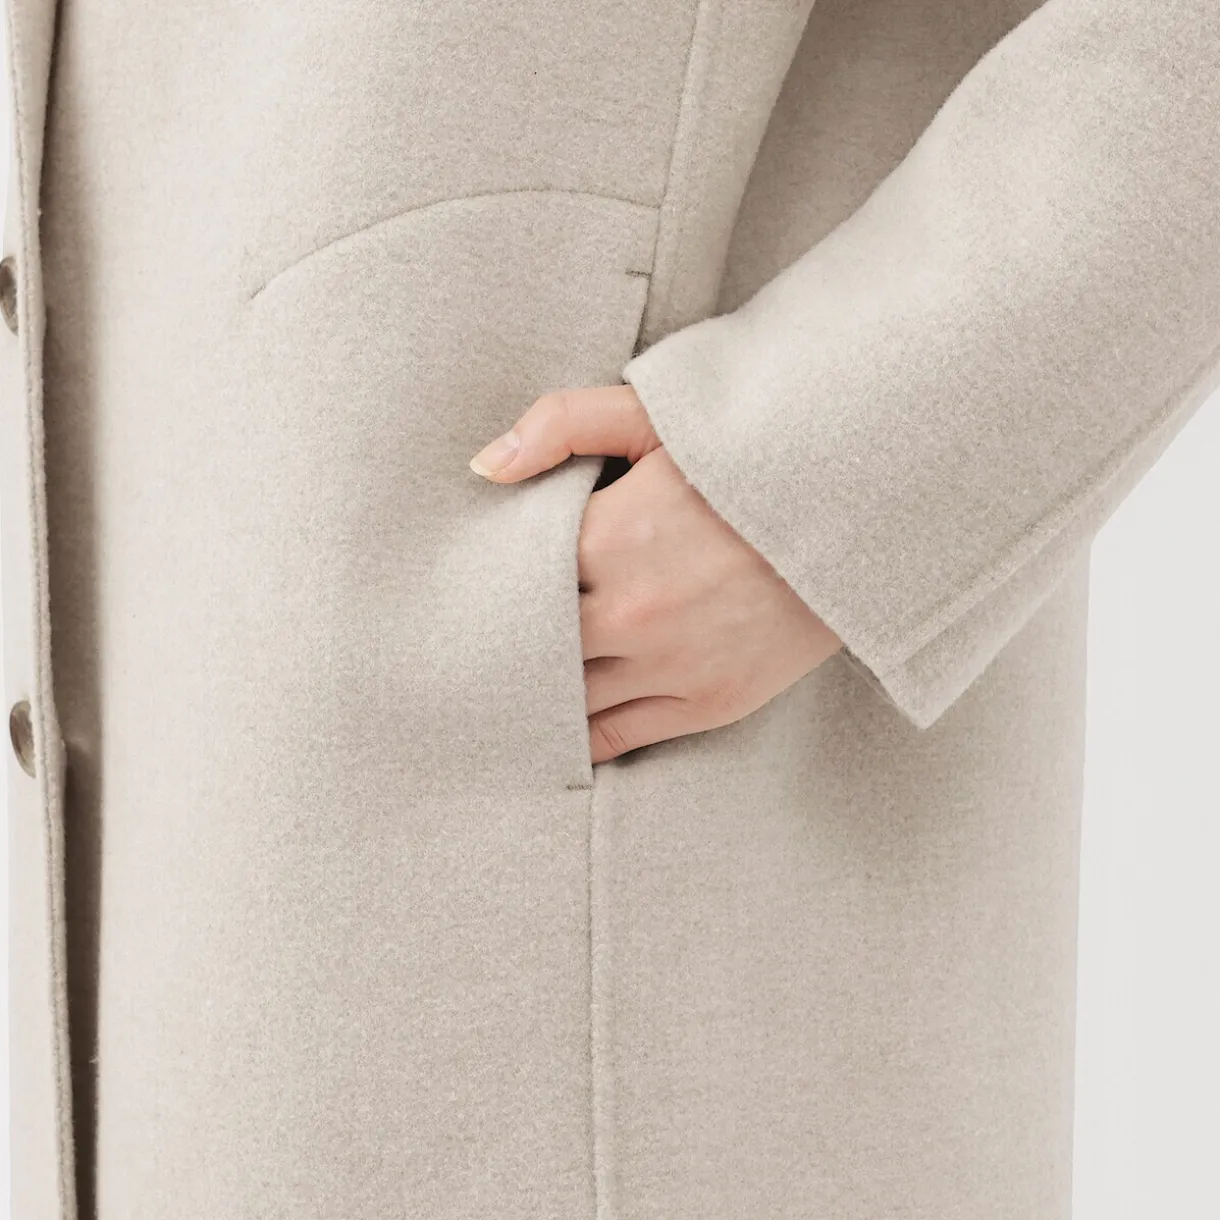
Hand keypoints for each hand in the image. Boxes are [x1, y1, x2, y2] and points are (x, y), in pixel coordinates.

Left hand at [469, 385, 842, 762]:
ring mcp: (671, 667)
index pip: (512, 579)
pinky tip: (556, 723)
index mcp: (610, 537)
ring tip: (510, 682)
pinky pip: (615, 736)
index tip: (474, 584)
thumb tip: (483, 466)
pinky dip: (578, 735)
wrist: (861, 512)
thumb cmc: (752, 458)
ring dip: (536, 691)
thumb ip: (563, 425)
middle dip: (503, 643)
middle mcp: (631, 614)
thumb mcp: (659, 417)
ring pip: (566, 700)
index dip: (490, 582)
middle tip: (474, 643)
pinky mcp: (708, 703)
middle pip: (530, 648)